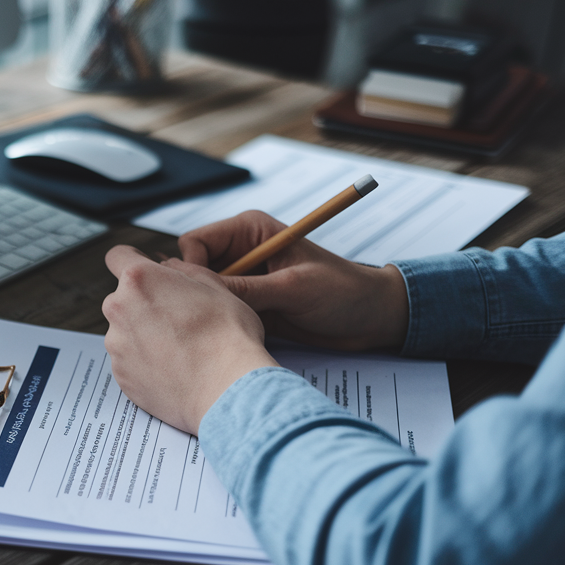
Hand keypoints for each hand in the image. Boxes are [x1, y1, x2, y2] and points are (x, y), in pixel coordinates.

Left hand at [103, 245, 276, 435]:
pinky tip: (173, 368)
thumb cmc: (228, 336)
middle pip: (122, 298)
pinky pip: (129, 361)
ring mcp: (116, 345)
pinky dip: (145, 363)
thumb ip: (183, 271)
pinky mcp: (120, 375)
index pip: (117, 256)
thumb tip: (168, 268)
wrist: (227, 388)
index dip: (132, 261)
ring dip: (143, 335)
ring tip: (179, 349)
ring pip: (125, 331)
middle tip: (176, 318)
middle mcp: (119, 310)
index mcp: (139, 280)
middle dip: (143, 303)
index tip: (143, 272)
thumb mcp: (216, 286)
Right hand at [179, 211, 409, 350]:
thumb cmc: (343, 291)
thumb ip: (245, 289)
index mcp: (249, 230)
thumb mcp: (292, 288)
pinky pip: (219, 312)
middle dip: (199, 292)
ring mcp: (243, 280)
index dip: (193, 268)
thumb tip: (200, 292)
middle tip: (219, 314)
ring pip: (202, 294)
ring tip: (233, 326)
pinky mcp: (249, 304)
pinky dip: (222, 324)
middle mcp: (241, 251)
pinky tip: (238, 334)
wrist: (371, 318)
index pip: (194, 243)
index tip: (207, 294)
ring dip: (212, 310)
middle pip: (192, 269)